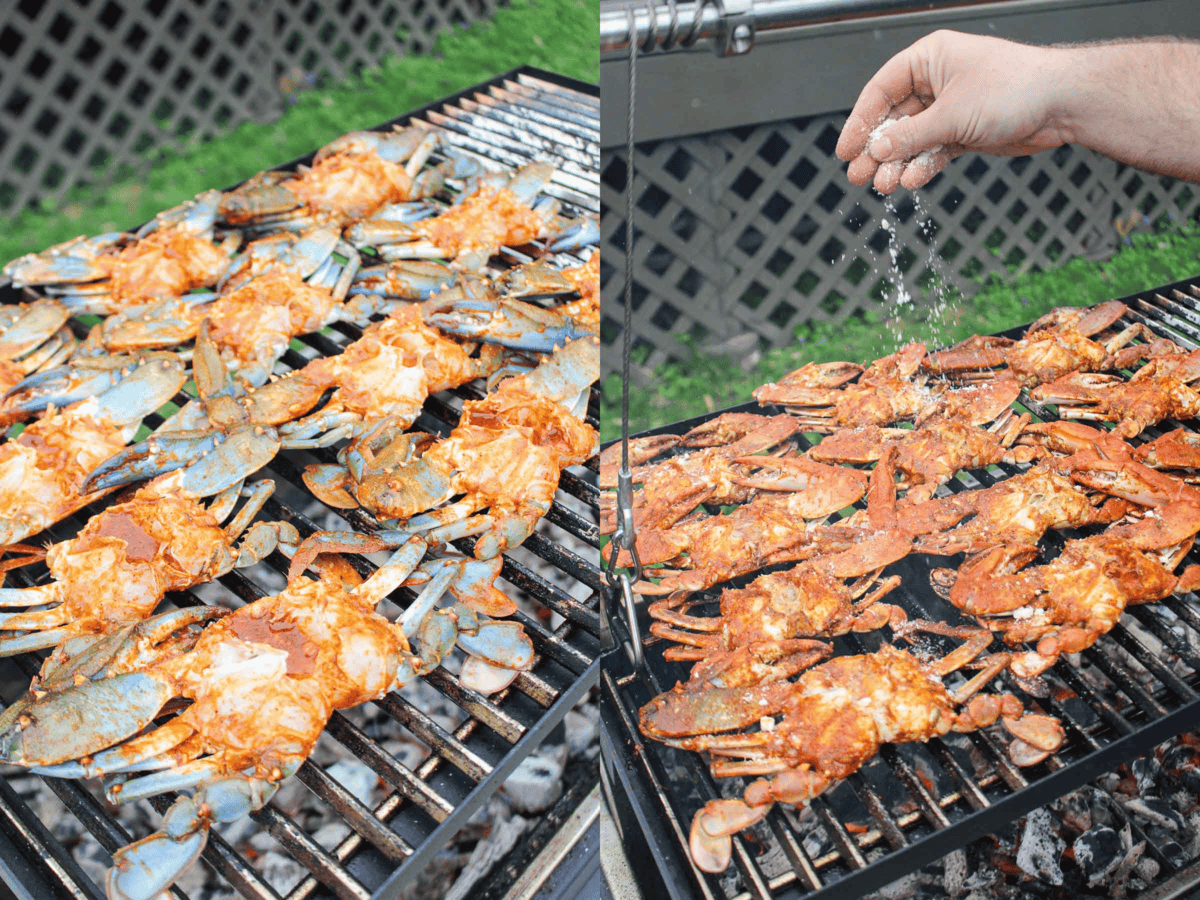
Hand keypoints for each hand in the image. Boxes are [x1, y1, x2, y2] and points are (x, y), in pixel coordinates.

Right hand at [836, 31, 1072, 192]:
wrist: (1062, 104)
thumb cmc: (1014, 89)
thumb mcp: (952, 114)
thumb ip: (910, 136)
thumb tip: (876, 151)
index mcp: (929, 59)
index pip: (881, 90)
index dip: (860, 122)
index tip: (845, 150)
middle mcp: (936, 81)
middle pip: (893, 119)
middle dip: (875, 150)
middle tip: (857, 176)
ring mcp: (950, 108)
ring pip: (911, 139)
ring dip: (896, 164)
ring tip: (883, 186)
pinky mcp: (964, 131)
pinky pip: (933, 150)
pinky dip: (922, 166)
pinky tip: (911, 181)